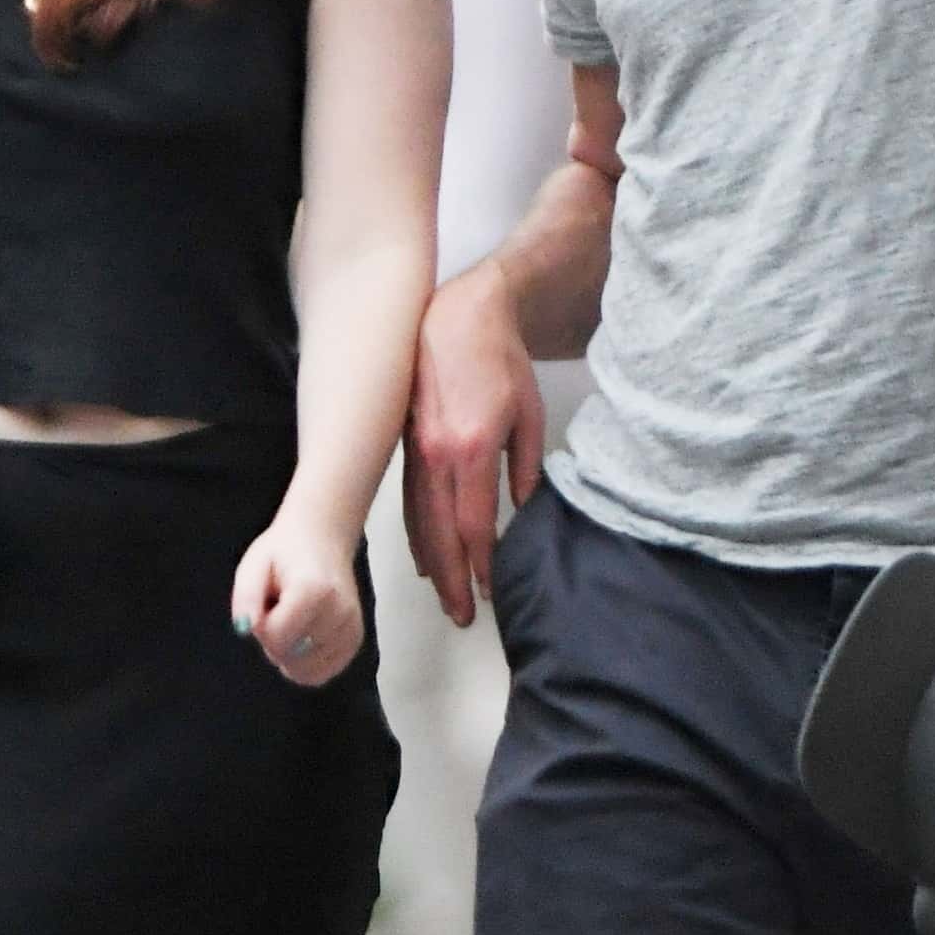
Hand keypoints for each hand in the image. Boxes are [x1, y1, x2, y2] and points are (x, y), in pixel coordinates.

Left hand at [231, 508, 363, 690]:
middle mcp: (340, 612)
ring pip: (304, 670)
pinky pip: (320, 673)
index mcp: (315, 590)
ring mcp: (351, 629)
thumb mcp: (254, 565)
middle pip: (290, 657)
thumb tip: (245, 630)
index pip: (277, 638)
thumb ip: (246, 599)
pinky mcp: (354, 642)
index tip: (266, 604)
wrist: (323, 539)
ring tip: (294, 619)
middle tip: (279, 609)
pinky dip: (305, 663)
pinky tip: (303, 636)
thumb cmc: (285, 552)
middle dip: (275, 641)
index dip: (261, 627)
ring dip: (290, 652)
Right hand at [405, 262, 545, 627]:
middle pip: (439, 534)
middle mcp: (437, 455)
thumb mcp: (529, 415)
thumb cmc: (499, 361)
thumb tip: (522, 513)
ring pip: (417, 523)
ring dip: (432, 565)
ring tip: (446, 598)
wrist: (456, 317)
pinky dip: (417, 535)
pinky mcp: (405, 448)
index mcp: (472, 447)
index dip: (482, 564)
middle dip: (452, 580)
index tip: (490, 592)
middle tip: (463, 617)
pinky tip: (425, 559)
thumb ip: (527, 469)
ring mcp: (415, 452)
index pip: (474, 524)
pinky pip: (408, 502)